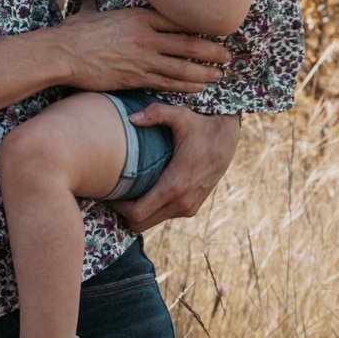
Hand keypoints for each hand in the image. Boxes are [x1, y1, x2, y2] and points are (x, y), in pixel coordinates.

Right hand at [50, 7, 229, 94]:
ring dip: (204, 72)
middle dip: (211, 51)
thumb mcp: (89, 12)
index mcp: (139, 16)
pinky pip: (167, 83)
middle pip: (188, 43)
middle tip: (228, 56)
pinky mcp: (135, 78)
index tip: (214, 30)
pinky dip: (186, 86)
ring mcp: (142, 58)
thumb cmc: (73, 32)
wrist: (61, 53)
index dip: (199, 27)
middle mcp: (146, 36)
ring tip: (219, 76)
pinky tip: (199, 89)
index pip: (178, 19)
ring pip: (182, 66)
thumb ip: (95, 3)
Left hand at [111, 107, 240, 231]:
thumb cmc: (203, 125)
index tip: (108, 193)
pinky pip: (163, 216)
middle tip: (113, 193)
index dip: (118, 208)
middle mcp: (182, 202)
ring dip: (137, 212)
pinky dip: (151, 210)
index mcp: (175, 185)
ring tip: (126, 192)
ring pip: (151, 222)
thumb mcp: (181, 115)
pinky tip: (145, 191)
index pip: (137, 213)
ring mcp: (188, 207)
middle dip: (123, 213)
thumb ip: (156, 113)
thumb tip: (131, 118)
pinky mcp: (192, 208)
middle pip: (140, 224)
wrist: (229, 139)